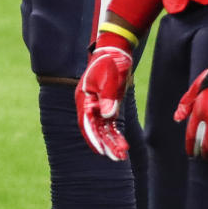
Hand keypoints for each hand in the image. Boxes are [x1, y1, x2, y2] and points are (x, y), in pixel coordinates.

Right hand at [75, 45, 131, 160]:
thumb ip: (108, 97)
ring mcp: (99, 106)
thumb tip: (107, 116)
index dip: (92, 138)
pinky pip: (111, 124)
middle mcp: (89, 105)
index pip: (86, 122)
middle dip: (105, 144)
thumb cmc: (109, 62)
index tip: (100, 151)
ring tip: (122, 156)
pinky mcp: (108, 105)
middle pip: (95, 129)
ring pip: (103, 129)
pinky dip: (116, 135)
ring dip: (112, 142)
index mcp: (84, 98)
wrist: (116, 51)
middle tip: (116, 157)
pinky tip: (123, 146)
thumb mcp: (109, 78)